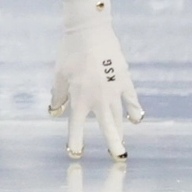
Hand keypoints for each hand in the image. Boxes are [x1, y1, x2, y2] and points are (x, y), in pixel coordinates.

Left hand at [49, 0, 143, 159]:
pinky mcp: (125, 80)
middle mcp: (98, 99)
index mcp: (80, 98)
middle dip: (114, 144)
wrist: (90, 31)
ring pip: (120, 116)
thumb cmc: (69, 52)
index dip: (75, 141)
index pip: (76, 125)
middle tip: (119, 159)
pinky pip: (132, 100)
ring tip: (122, 142)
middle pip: (108, 127)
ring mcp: (114, 91)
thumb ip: (58, 95)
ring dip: (121, 130)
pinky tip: (137, 119)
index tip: (75, 154)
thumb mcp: (59, 75)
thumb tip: (55, 112)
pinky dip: (134, 110)